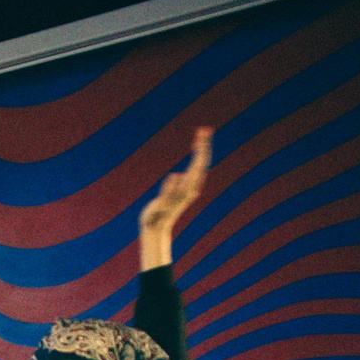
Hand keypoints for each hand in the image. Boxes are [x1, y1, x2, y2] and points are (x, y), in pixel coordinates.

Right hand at [138, 125, 212, 267]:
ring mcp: (190, 188)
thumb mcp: (158, 206)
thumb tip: (176, 176)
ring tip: (202, 134)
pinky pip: (195, 169)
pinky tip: (196, 149)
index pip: (198, 164)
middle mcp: (192, 188)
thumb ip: (167, 192)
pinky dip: (197, 156)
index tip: (201, 134)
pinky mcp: (185, 188)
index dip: (200, 148)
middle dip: (203, 145)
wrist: (156, 230)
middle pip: (202, 163)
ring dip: (201, 149)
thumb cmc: (154, 218)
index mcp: (187, 189)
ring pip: (200, 165)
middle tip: (205, 129)